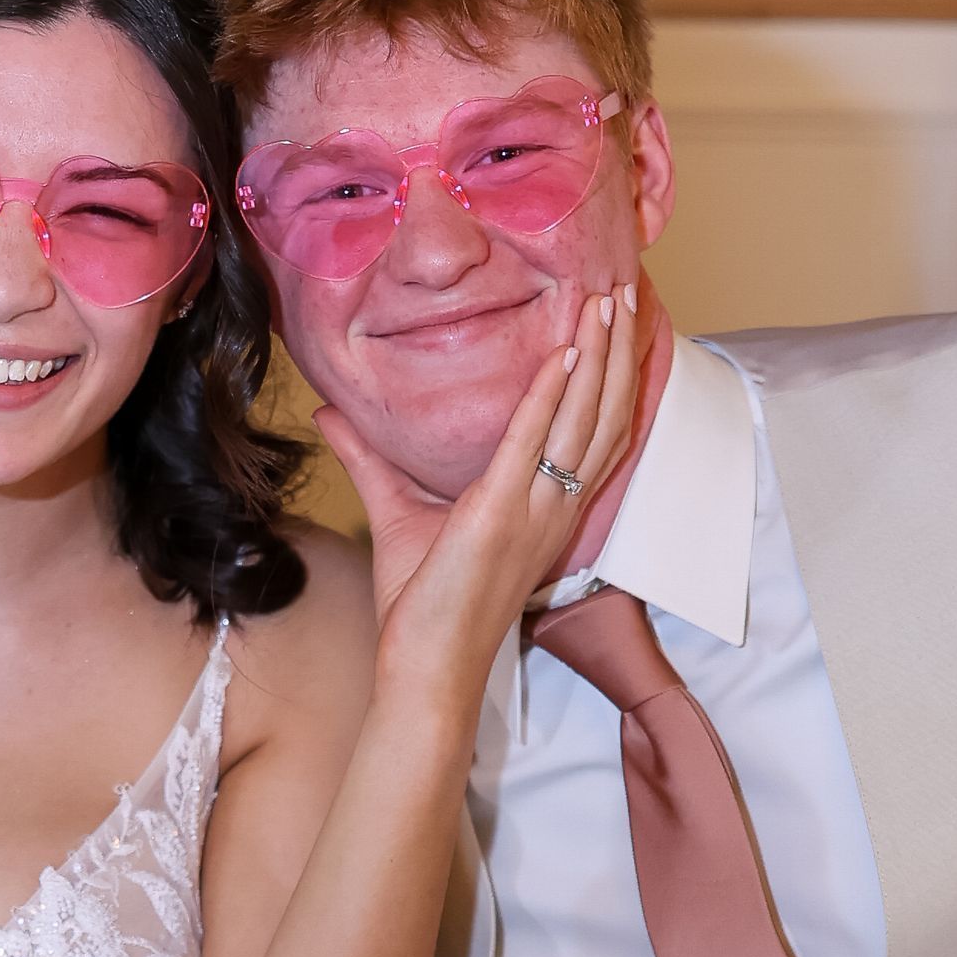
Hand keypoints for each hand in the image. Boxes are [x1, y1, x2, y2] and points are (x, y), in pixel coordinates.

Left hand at [317, 285, 641, 701]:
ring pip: (584, 421)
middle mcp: (554, 507)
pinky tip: (560, 355)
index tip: (618, 325)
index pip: (597, 432)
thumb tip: (332, 412)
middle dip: (617, 351)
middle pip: (604, 415)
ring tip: (608, 303)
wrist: (426, 666)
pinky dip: (548, 398)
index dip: (614, 378)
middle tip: (625, 289)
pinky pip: (531, 446)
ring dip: (598, 358)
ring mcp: (532, 512)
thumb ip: (369, 457)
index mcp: (547, 509)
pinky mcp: (497, 518)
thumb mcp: (396, 512)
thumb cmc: (421, 603)